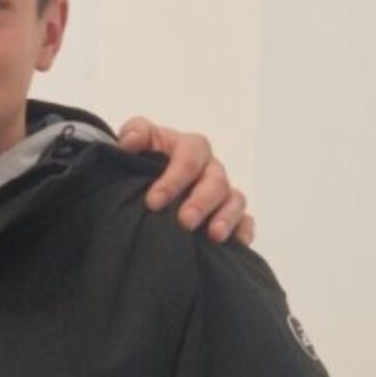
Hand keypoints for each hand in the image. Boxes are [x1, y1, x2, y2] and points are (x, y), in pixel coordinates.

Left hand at [119, 118, 253, 245]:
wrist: (144, 179)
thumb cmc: (145, 157)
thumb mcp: (137, 140)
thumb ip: (135, 132)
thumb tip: (130, 141)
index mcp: (190, 148)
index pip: (190, 156)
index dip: (174, 179)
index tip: (154, 202)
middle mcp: (210, 169)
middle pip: (215, 181)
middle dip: (201, 202)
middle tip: (185, 222)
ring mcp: (222, 192)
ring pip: (234, 200)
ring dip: (226, 217)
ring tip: (213, 235)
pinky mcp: (229, 213)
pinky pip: (245, 221)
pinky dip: (243, 231)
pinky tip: (236, 243)